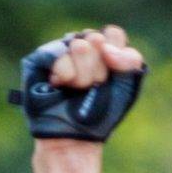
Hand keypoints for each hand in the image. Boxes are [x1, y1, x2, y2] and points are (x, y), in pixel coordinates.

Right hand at [13, 25, 147, 143]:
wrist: (75, 138)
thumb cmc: (100, 114)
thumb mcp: (127, 87)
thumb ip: (130, 60)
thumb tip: (105, 46)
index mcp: (103, 51)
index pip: (113, 34)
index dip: (116, 54)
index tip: (112, 75)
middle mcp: (81, 47)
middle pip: (96, 39)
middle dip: (98, 70)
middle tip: (92, 88)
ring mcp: (61, 51)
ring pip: (79, 46)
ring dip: (83, 76)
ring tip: (75, 89)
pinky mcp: (41, 58)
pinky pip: (58, 53)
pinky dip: (65, 73)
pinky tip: (60, 85)